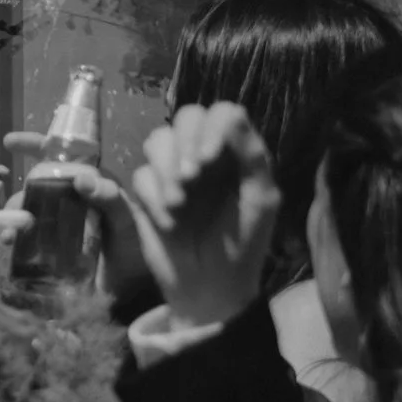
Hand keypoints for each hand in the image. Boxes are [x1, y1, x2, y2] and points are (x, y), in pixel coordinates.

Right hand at [4, 133, 151, 304]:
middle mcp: (71, 201)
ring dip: (13, 221)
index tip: (10, 142)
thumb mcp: (128, 219)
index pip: (61, 157)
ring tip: (10, 236)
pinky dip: (15, 241)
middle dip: (18, 197)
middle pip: (35, 189)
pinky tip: (10, 247)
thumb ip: (110, 198)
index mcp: (90, 184)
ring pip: (27, 213)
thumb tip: (79, 178)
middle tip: (14, 212)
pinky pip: (27, 238)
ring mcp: (60, 225)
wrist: (134, 287)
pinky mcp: (52, 248)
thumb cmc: (136, 247)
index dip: (34, 145)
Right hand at [129, 103, 278, 328]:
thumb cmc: (244, 243)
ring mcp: (173, 173)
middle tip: (193, 178)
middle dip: (185, 145)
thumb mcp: (260, 199)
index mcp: (235, 153)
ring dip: (167, 170)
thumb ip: (251, 155)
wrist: (211, 288)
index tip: (211, 159)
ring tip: (180, 203)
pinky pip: (141, 177)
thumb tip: (232, 114)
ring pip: (157, 141)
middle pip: (186, 117)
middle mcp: (203, 155)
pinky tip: (170, 223)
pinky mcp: (147, 195)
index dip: (212, 128)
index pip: (222, 113)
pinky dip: (154, 199)